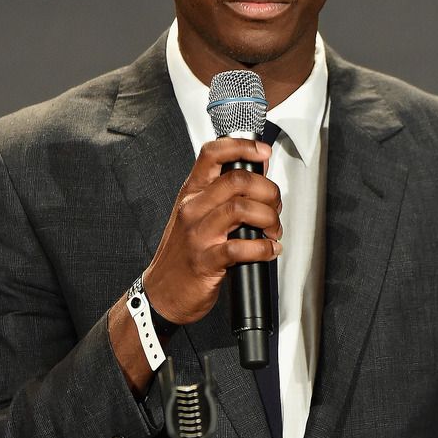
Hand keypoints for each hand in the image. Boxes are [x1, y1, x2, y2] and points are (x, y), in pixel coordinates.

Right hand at [143, 137, 281, 324]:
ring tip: (273, 230)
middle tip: (274, 206)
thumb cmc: (183, 252)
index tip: (263, 152)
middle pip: (237, 180)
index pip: (213, 153)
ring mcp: (198, 234)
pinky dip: (263, 248)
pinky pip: (240, 247)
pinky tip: (268, 250)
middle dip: (268, 191)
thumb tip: (258, 168)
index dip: (242, 146)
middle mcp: (193, 208)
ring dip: (268, 218)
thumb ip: (224, 191)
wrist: (163, 291)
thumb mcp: (198, 212)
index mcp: (192, 192)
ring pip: (240, 209)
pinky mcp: (205, 261)